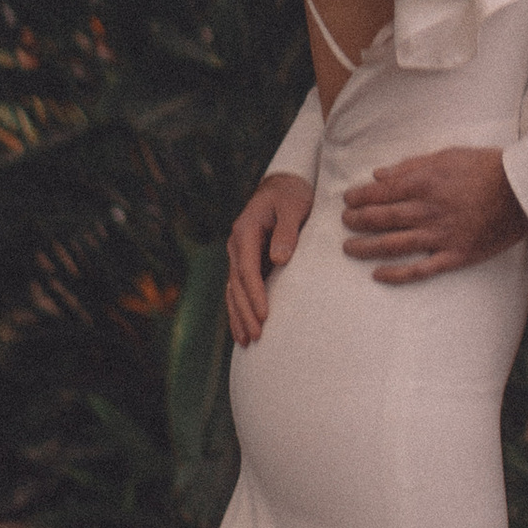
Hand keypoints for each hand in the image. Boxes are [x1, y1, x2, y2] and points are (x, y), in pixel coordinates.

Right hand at [226, 171, 311, 346]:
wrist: (283, 185)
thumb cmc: (292, 195)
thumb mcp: (294, 207)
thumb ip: (287, 231)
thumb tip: (278, 260)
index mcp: (245, 231)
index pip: (247, 270)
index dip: (254, 295)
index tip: (263, 316)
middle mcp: (236, 245)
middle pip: (237, 285)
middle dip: (245, 313)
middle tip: (256, 337)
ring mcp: (238, 254)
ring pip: (234, 291)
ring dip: (239, 316)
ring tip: (246, 342)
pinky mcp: (246, 262)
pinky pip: (238, 289)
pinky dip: (239, 310)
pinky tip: (243, 330)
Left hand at [343, 146, 526, 280]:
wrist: (522, 191)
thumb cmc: (486, 167)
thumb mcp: (447, 155)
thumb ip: (411, 165)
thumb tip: (379, 175)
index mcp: (424, 184)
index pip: (380, 193)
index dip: (359, 197)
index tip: (347, 200)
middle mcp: (427, 211)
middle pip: (381, 219)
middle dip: (357, 221)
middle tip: (344, 222)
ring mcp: (440, 236)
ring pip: (393, 245)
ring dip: (366, 248)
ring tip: (349, 248)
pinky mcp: (455, 255)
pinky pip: (420, 269)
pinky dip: (397, 274)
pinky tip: (378, 275)